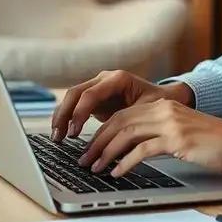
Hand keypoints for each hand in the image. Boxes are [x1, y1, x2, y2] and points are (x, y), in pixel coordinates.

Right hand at [50, 70, 194, 140]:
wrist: (165, 98)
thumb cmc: (159, 103)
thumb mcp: (148, 111)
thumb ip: (131, 122)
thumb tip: (118, 142)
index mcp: (118, 79)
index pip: (91, 93)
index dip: (80, 112)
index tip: (74, 131)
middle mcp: (104, 79)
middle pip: (75, 93)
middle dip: (64, 114)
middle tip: (60, 136)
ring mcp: (98, 88)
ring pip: (71, 99)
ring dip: (61, 117)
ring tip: (57, 138)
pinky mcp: (95, 99)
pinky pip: (75, 106)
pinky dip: (67, 119)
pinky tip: (62, 134)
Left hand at [77, 98, 221, 176]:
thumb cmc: (213, 142)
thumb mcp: (181, 131)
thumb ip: (158, 132)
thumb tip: (130, 148)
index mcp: (163, 105)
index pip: (123, 114)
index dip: (103, 131)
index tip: (90, 146)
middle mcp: (164, 110)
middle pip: (119, 122)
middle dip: (98, 141)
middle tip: (84, 158)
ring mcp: (170, 123)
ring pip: (126, 134)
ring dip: (106, 152)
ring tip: (95, 167)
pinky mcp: (177, 139)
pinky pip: (142, 150)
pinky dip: (125, 162)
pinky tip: (117, 172)